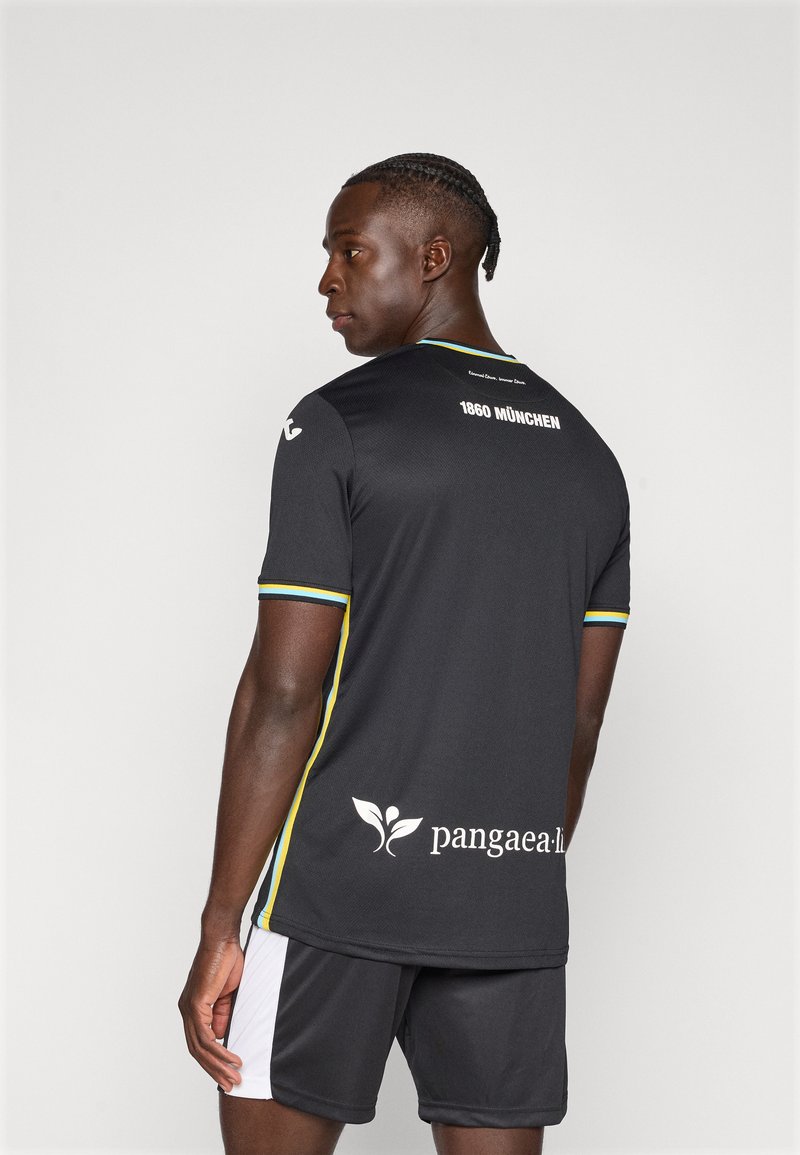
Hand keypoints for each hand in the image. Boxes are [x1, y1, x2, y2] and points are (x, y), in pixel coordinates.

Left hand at [178, 936, 244, 1091]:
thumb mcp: (228, 995)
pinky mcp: (195, 1004)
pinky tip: (232, 1058)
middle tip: (232, 1084)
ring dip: (218, 1065)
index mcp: (193, 1008)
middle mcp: (187, 1011)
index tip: (228, 1072)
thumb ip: (222, 1015)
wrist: (222, 940)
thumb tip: (221, 1036)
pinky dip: (218, 1050)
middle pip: (197, 1051)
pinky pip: (205, 1036)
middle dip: (215, 1070)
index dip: (212, 1060)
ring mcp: (189, 1009)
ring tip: (235, 1076)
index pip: (199, 1043)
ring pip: (200, 1047)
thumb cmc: (226, 961)